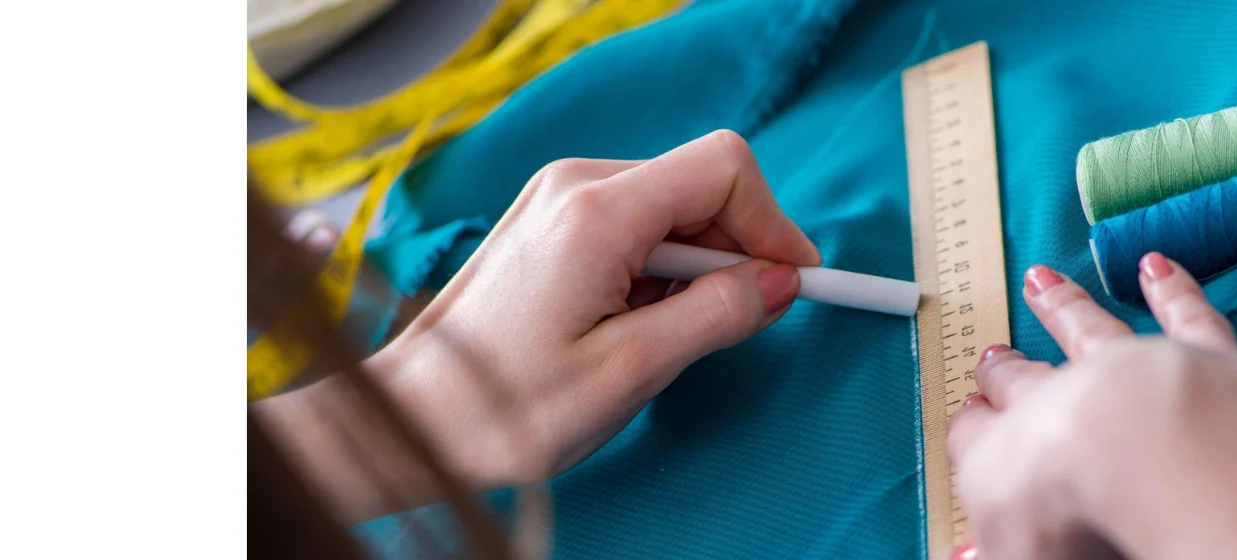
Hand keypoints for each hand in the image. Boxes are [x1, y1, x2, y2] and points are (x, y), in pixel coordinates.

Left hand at [259, 130, 820, 519]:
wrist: (414, 420)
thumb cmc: (506, 407)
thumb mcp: (631, 372)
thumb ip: (716, 316)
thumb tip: (778, 282)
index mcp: (596, 213)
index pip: (723, 168)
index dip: (772, 223)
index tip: (790, 283)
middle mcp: (574, 185)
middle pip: (699, 186)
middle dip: (732, 254)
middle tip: (724, 327)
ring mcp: (558, 197)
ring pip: (671, 208)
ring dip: (691, 269)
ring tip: (657, 336)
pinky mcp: (551, 219)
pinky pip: (636, 224)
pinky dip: (657, 269)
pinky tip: (630, 322)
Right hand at [946, 254, 1236, 559]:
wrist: (1151, 455)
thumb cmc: (1078, 516)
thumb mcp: (1014, 551)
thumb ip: (994, 545)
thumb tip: (967, 555)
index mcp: (1006, 452)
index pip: (975, 436)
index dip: (970, 430)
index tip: (967, 420)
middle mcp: (1061, 399)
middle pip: (1025, 380)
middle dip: (1005, 370)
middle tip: (993, 356)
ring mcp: (1130, 369)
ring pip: (1089, 329)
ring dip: (1064, 307)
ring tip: (1043, 283)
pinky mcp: (1200, 354)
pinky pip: (1182, 315)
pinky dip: (1169, 289)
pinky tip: (1157, 267)